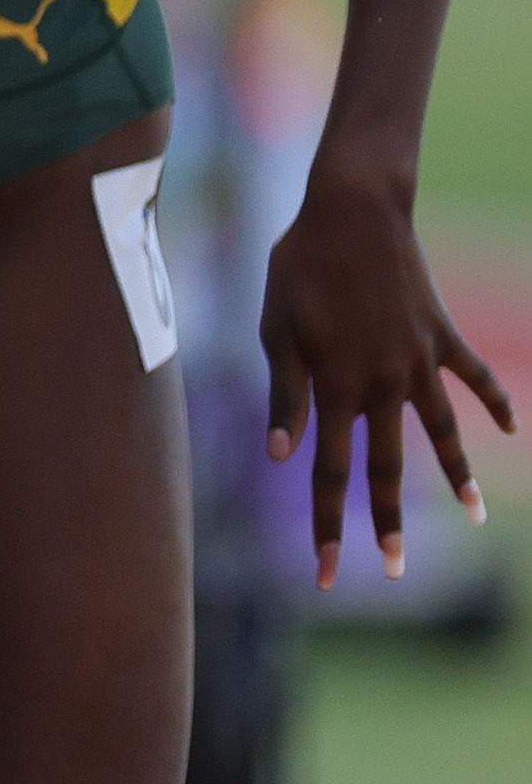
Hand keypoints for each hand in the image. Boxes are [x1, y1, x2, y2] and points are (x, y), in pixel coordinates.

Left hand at [257, 168, 513, 587]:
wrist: (354, 210)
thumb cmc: (299, 268)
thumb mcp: (275, 330)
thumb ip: (284, 397)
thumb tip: (281, 458)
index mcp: (338, 387)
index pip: (331, 472)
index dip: (329, 524)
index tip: (328, 572)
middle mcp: (385, 383)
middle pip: (386, 467)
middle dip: (385, 522)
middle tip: (396, 572)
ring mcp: (420, 360)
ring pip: (442, 431)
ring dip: (456, 475)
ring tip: (472, 515)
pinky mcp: (440, 334)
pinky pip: (472, 376)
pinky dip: (494, 400)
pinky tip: (511, 428)